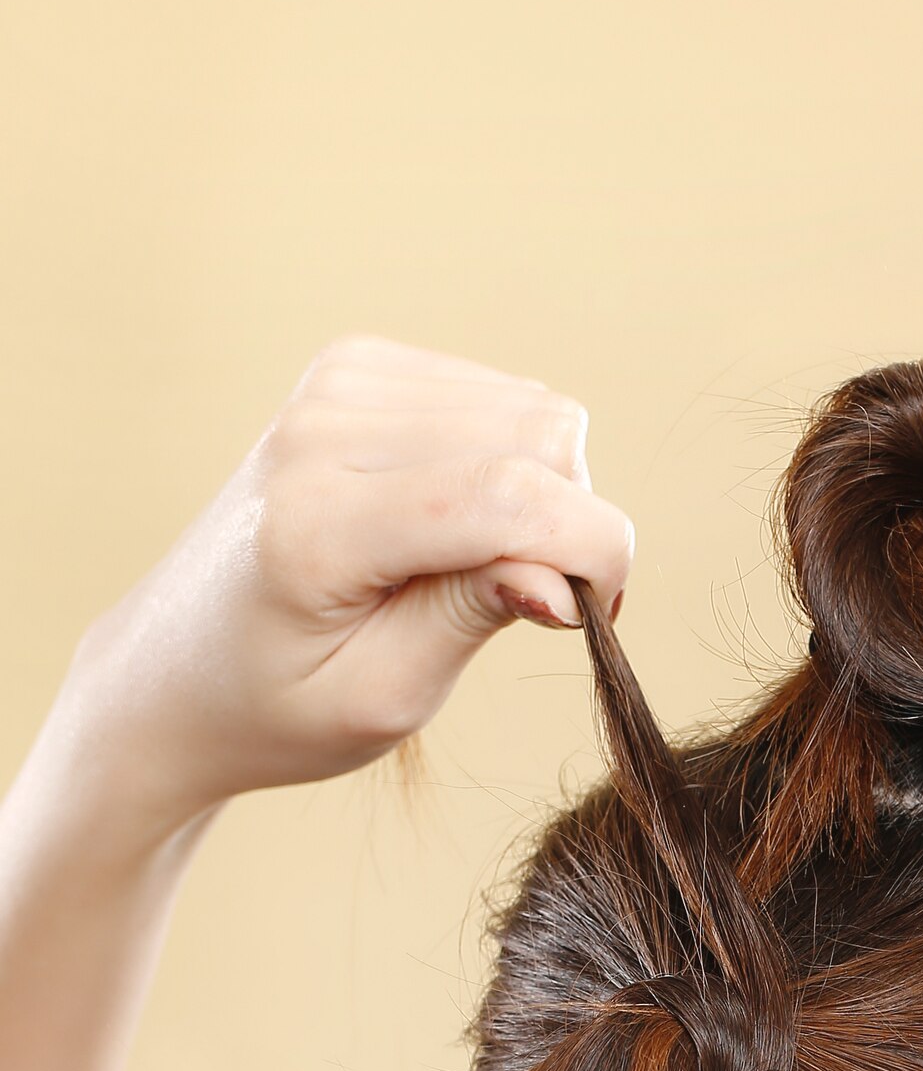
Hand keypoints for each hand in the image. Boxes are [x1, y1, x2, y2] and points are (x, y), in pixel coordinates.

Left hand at [39, 337, 633, 832]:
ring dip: (545, 495)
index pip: (510, 496)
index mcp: (320, 525)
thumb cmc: (282, 704)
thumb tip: (563, 577)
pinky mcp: (356, 367)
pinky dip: (511, 462)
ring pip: (537, 411)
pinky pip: (504, 397)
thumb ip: (472, 621)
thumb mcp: (382, 699)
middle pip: (543, 440)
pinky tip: (461, 520)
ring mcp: (337, 384)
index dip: (594, 554)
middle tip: (532, 605)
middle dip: (573, 528)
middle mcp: (323, 430)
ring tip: (489, 567)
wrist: (180, 666)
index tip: (596, 622)